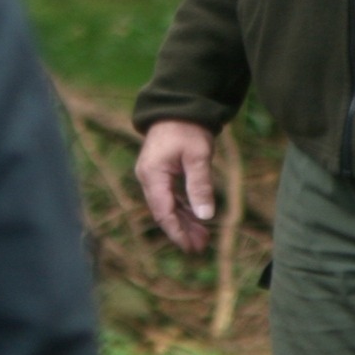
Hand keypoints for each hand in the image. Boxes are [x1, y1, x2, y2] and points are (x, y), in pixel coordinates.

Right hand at [135, 120, 217, 253]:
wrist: (178, 106)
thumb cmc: (188, 129)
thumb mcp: (198, 156)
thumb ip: (200, 186)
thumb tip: (205, 216)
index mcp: (153, 175)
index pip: (163, 212)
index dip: (176, 232)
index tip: (191, 247)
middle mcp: (148, 178)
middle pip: (164, 212)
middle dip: (181, 231)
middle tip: (201, 247)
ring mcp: (153, 176)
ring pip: (167, 206)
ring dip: (184, 221)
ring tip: (203, 238)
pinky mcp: (161, 173)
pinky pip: (170, 197)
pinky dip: (183, 209)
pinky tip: (197, 218)